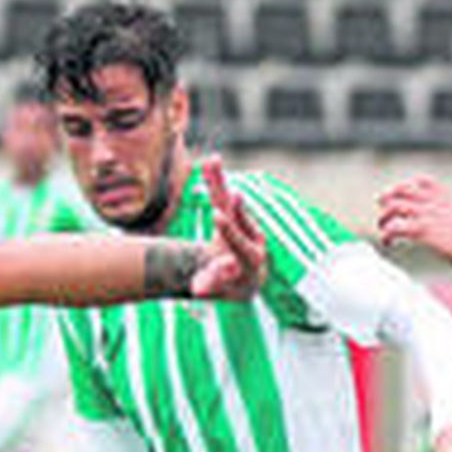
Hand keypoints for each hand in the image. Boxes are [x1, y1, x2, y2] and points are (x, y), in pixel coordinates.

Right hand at [191, 155, 267, 299]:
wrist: (243, 280)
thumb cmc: (225, 287)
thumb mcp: (216, 289)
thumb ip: (209, 286)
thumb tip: (198, 291)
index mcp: (250, 259)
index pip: (238, 242)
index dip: (228, 229)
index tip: (216, 214)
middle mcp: (252, 239)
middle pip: (238, 218)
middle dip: (227, 202)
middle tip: (225, 189)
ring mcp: (245, 224)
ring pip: (230, 202)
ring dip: (220, 182)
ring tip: (212, 161)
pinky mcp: (236, 215)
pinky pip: (223, 196)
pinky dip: (216, 180)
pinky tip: (211, 162)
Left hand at [377, 176, 451, 266]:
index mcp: (449, 196)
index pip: (422, 181)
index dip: (407, 185)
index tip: (400, 193)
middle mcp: (436, 201)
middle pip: (403, 190)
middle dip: (389, 196)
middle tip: (382, 207)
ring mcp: (428, 214)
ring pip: (395, 207)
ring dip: (384, 217)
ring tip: (383, 228)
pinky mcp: (423, 231)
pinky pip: (396, 227)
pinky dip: (387, 233)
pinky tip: (388, 242)